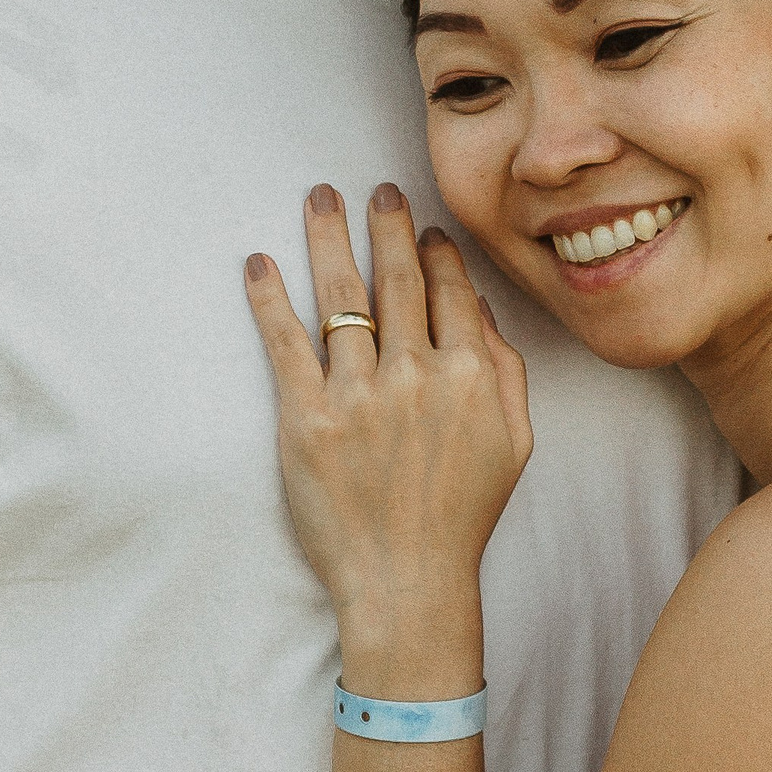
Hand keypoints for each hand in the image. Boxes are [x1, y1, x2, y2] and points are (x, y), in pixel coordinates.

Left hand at [245, 182, 533, 698]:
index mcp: (471, 375)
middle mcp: (416, 375)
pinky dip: (268, 299)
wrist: (408, 582)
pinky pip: (284, 344)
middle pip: (396, 279)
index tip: (420, 227)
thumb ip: (506, 371)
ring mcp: (358, 396)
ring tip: (318, 197)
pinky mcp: (306, 420)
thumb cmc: (461, 515)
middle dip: (384, 224)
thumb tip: (480, 311)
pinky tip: (258, 263)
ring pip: (341, 298)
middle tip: (373, 188)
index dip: (434, 251)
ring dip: (327, 239)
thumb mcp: (514, 441)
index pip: (449, 290)